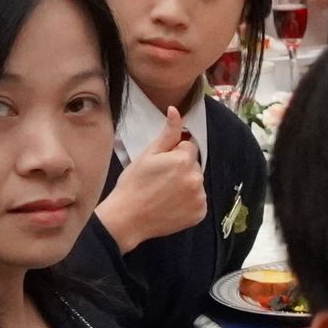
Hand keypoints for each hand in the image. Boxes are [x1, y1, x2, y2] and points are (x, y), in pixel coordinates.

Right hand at [96, 111, 204, 249]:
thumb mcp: (148, 154)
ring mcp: (200, 198)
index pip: (189, 147)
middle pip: (194, 165)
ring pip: (196, 183)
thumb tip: (175, 110)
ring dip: (186, 185)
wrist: (127, 218)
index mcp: (184, 160)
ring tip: (164, 193)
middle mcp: (197, 178)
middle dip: (181, 168)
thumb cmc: (134, 183)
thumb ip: (167, 133)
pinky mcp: (200, 213)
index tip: (160, 165)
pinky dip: (188, 202)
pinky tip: (171, 204)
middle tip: (160, 180)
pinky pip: (198, 201)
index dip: (173, 154)